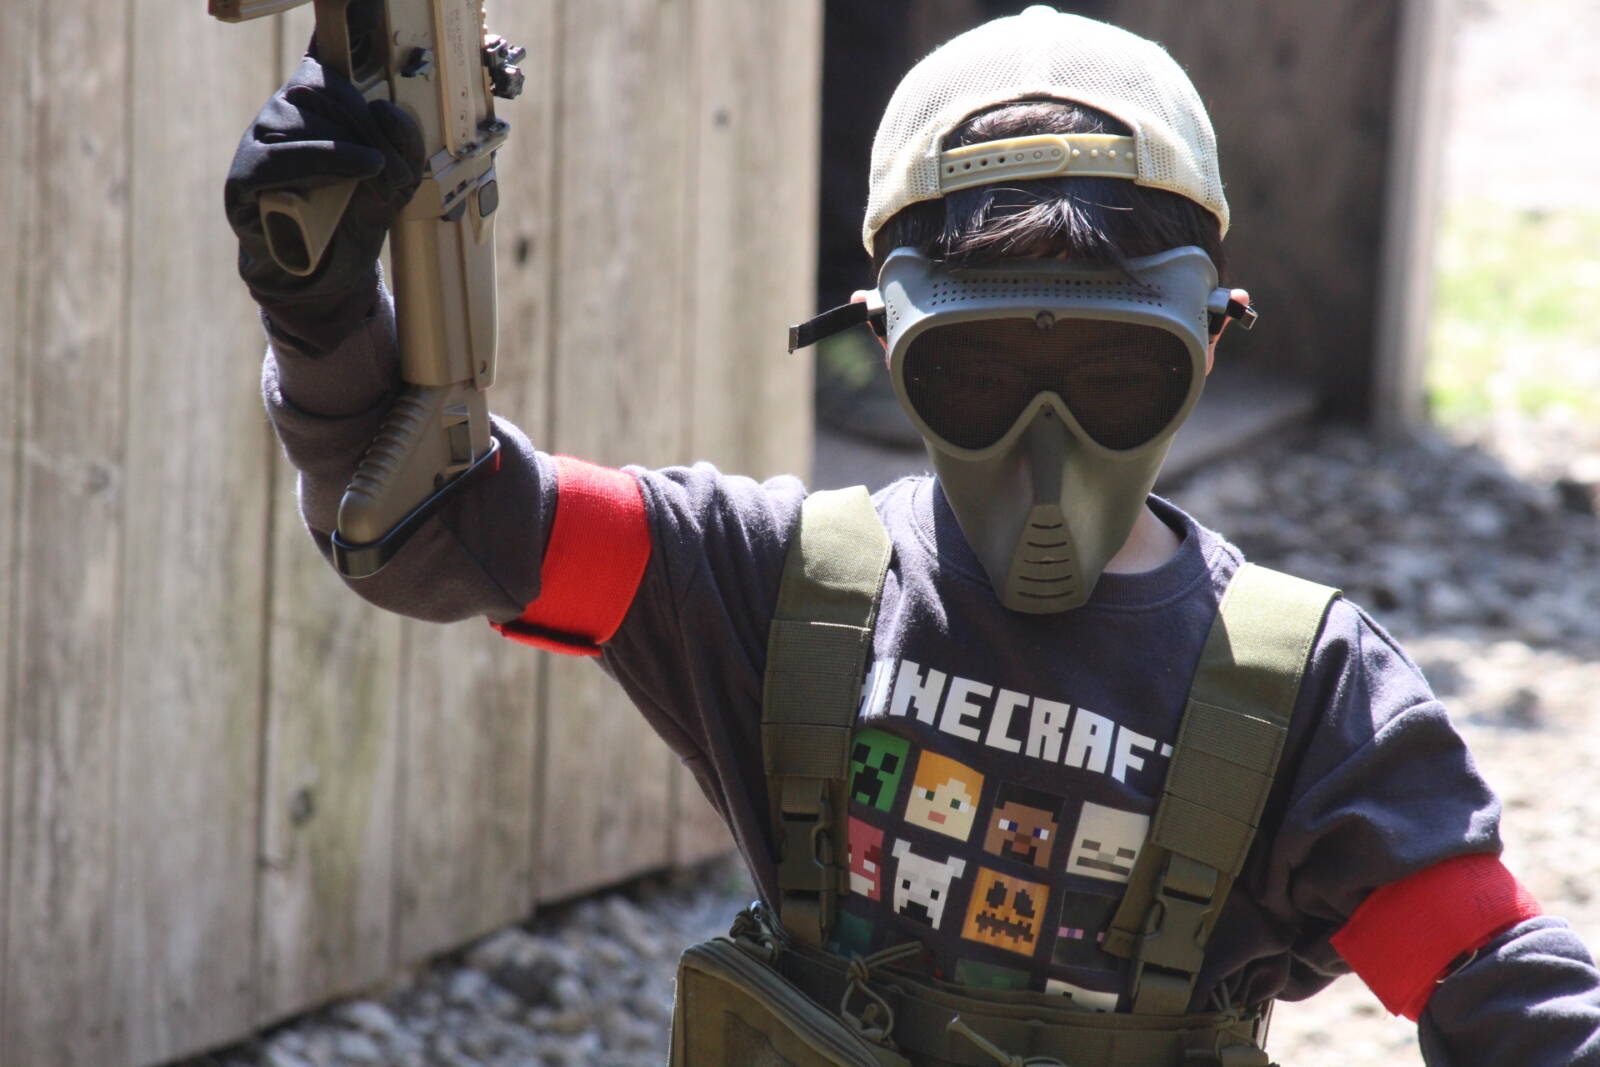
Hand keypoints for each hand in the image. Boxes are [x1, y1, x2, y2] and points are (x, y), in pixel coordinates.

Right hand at [225, 56, 423, 351]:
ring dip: (352, 150)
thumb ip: (403, 139)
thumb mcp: (398, 175)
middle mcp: (283, 110)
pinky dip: (326, 160)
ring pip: (305, 120)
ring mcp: (259, 139)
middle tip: (396, 167)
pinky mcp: (245, 175)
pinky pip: (282, 158)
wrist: (333, 270)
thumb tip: (384, 109)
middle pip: (324, 91)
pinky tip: (361, 169)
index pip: (327, 56)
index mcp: (316, 99)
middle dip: (370, 128)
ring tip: (378, 180)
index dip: (352, 53)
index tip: (376, 46)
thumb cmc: (360, 212)